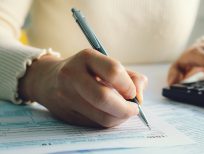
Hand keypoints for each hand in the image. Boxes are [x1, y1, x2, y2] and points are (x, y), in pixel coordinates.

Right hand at [18, 49, 147, 127]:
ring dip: (120, 118)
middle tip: (134, 109)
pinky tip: (111, 114)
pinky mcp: (66, 114)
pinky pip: (95, 124)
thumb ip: (130, 77)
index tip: (134, 93)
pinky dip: (109, 121)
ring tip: (124, 112)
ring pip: (101, 116)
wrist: (48, 80)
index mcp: (86, 57)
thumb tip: (140, 97)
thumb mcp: (106, 64)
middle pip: (104, 98)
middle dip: (126, 108)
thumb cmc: (86, 71)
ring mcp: (67, 96)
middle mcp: (72, 75)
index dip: (129, 86)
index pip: (113, 71)